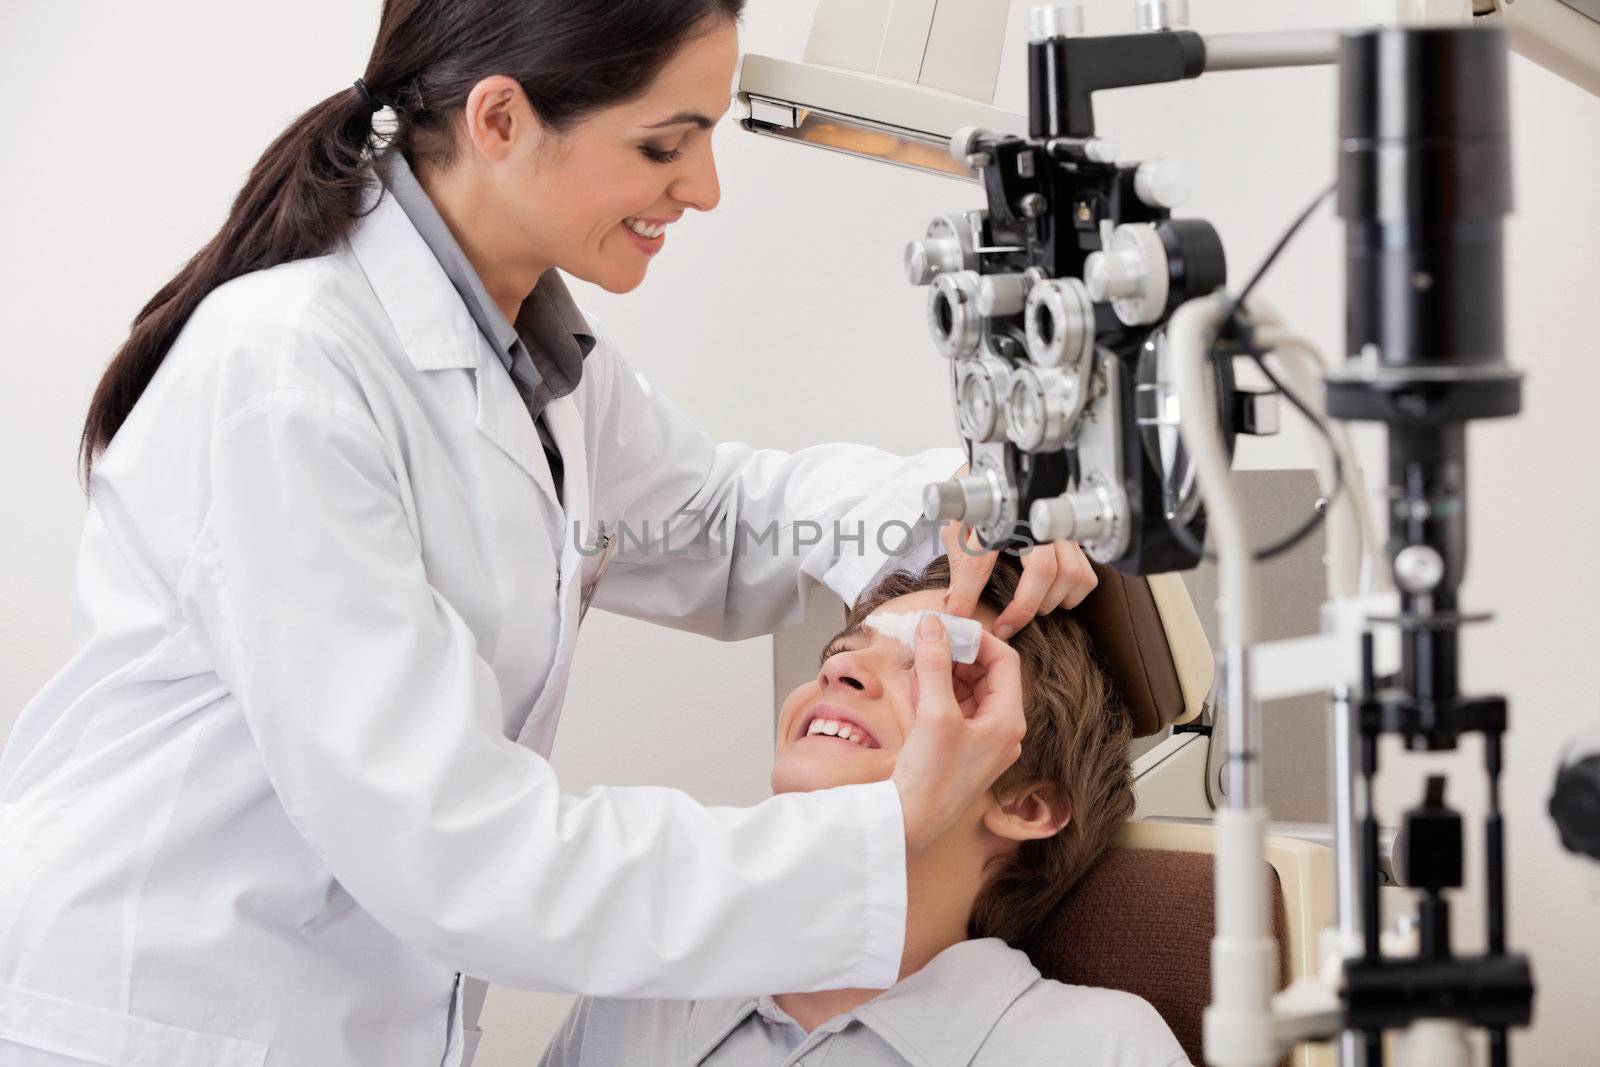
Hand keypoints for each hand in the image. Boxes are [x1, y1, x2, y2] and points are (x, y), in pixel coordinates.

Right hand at [892, 616, 1025, 855]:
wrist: (909, 823)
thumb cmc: (931, 776)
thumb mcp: (934, 713)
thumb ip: (935, 664)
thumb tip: (933, 625)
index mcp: (1009, 720)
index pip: (1004, 661)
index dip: (977, 638)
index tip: (947, 626)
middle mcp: (1002, 730)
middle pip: (986, 673)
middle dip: (956, 654)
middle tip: (926, 639)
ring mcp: (982, 741)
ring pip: (968, 689)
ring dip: (943, 671)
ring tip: (916, 663)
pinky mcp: (961, 749)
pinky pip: (954, 707)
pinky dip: (936, 692)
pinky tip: (915, 686)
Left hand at [939, 466, 1097, 637]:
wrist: (999, 478)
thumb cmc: (979, 505)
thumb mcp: (957, 527)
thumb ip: (957, 563)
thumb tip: (953, 604)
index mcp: (995, 514)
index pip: (980, 559)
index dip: (968, 592)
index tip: (959, 614)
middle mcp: (1035, 520)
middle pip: (1043, 569)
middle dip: (1024, 606)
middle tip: (1004, 625)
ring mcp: (1059, 529)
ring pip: (1071, 574)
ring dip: (1049, 601)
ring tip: (1027, 608)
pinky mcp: (1075, 541)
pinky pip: (1086, 577)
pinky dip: (1070, 595)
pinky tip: (1049, 597)